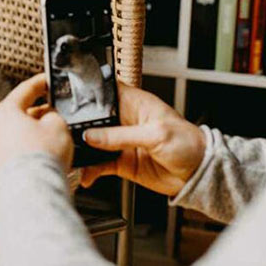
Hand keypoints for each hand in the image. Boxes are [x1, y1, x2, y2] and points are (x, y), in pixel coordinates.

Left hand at [0, 74, 73, 170]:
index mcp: (5, 111)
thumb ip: (53, 115)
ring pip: (20, 132)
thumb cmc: (41, 155)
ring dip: (37, 132)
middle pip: (21, 113)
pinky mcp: (2, 166)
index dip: (40, 83)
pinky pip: (20, 149)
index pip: (25, 90)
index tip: (48, 80)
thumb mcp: (57, 125)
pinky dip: (32, 147)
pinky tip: (47, 152)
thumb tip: (49, 117)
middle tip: (58, 112)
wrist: (31, 190)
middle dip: (40, 112)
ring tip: (56, 136)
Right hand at [81, 83, 205, 195]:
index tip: (70, 99)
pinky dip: (91, 170)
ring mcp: (121, 142)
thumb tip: (93, 136)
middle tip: (67, 133)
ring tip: (73, 155)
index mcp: (135, 103)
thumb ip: (121, 136)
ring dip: (82, 149)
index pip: (106, 91)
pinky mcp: (121, 162)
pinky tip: (87, 174)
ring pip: (93, 143)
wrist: (198, 174)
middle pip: (94, 118)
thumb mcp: (155, 135)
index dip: (89, 92)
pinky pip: (100, 164)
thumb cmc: (188, 144)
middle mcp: (125, 120)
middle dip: (79, 126)